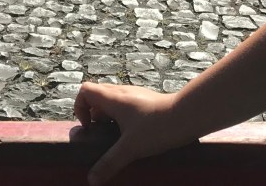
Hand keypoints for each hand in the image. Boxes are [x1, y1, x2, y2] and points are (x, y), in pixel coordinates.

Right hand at [73, 82, 195, 184]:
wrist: (185, 115)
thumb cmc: (156, 128)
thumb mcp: (130, 149)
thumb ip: (109, 163)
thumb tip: (91, 181)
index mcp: (113, 98)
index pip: (85, 90)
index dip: (80, 107)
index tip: (90, 127)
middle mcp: (122, 92)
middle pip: (97, 95)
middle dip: (93, 115)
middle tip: (101, 134)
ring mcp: (134, 94)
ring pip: (112, 99)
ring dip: (107, 116)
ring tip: (116, 137)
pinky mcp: (145, 99)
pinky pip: (125, 104)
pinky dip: (121, 116)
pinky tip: (132, 134)